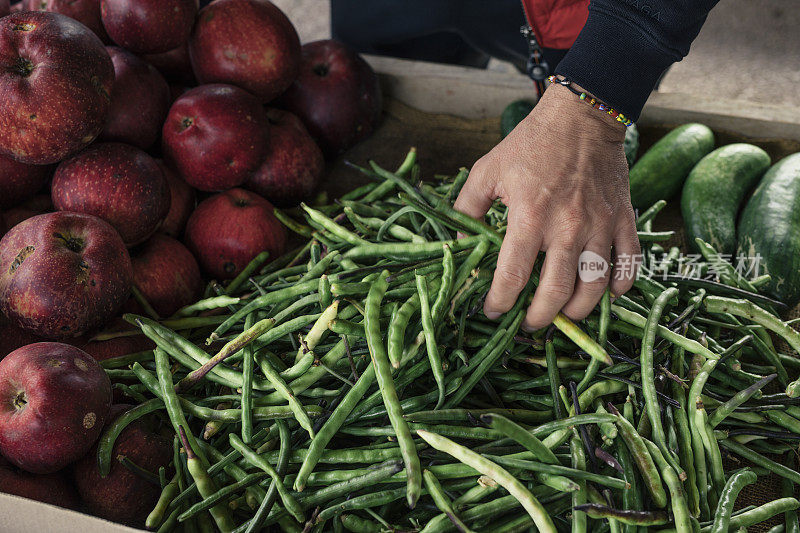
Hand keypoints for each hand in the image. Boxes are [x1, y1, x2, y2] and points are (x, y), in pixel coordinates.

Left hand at [454, 83, 639, 328]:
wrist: (581, 116)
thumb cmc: (529, 144)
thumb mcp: (486, 171)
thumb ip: (467, 209)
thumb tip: (459, 246)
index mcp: (529, 215)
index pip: (512, 275)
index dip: (500, 301)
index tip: (492, 311)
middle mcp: (567, 226)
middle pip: (555, 292)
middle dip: (538, 318)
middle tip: (528, 324)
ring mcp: (599, 225)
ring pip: (594, 286)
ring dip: (577, 311)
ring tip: (563, 317)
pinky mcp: (623, 220)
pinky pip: (628, 264)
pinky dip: (620, 286)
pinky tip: (606, 294)